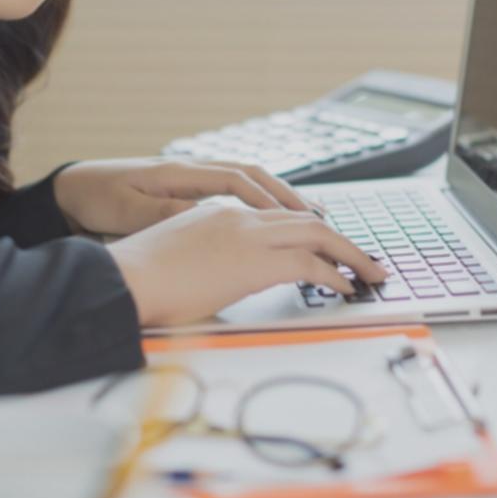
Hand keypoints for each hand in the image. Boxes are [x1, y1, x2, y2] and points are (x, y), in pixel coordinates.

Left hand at [52, 157, 321, 237]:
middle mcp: (190, 169)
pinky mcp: (185, 189)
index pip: (237, 180)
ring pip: (247, 181)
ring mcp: (189, 177)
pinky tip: (273, 221)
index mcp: (179, 172)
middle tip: (324, 220)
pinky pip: (233, 191)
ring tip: (313, 218)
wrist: (70, 190)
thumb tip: (212, 216)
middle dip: (289, 197)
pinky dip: (259, 202)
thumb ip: (169, 213)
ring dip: (279, 198)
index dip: (269, 200)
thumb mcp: (128, 211)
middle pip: (252, 175)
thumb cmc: (96, 199)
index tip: (297, 221)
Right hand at [106, 204, 390, 326]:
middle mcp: (238, 216)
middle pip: (306, 219)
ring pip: (317, 235)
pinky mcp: (255, 261)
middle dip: (341, 239)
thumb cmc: (139, 278)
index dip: (308, 228)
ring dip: (349, 254)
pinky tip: (346, 286)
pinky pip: (310, 264)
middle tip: (365, 258)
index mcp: (217, 211)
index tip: (327, 243)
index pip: (276, 214)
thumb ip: (204, 258)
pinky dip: (335, 274)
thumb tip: (215, 278)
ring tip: (371, 272)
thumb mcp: (178, 256)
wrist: (125, 279)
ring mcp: (248, 235)